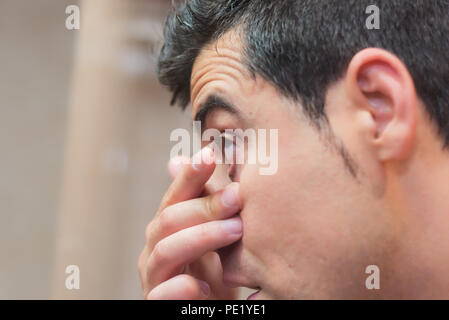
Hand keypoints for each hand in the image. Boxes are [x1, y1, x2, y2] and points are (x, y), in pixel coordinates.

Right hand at [138, 147, 242, 298]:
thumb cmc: (213, 270)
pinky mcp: (157, 302)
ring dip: (201, 237)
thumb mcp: (215, 233)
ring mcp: (154, 276)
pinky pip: (162, 295)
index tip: (210, 153)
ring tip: (235, 230)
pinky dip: (182, 288)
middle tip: (238, 197)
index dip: (190, 174)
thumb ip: (208, 199)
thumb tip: (198, 153)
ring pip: (166, 250)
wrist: (205, 308)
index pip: (176, 195)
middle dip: (205, 206)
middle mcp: (155, 247)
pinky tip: (204, 286)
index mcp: (168, 226)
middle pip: (170, 218)